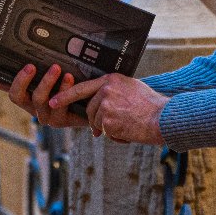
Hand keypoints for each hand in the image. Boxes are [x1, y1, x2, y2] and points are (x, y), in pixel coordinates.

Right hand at [0, 64, 90, 127]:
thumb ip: (46, 58)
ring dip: (47, 82)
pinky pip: (59, 106)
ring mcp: (46, 114)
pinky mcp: (61, 121)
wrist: (97, 103)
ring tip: (57, 69)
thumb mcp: (60, 69)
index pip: (4, 85)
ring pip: (38, 99)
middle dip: (22, 80)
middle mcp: (32, 105)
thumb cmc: (76, 83)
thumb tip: (34, 37)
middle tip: (31, 66)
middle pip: (16, 96)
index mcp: (28, 93)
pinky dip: (64, 90)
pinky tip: (70, 79)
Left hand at [50, 73, 167, 145]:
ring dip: (107, 127)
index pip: (82, 87)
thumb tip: (101, 98)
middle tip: (116, 122)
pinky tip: (128, 130)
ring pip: (95, 121)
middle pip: (90, 109)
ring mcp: (106, 105)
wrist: (164, 118)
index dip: (65, 95)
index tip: (52, 101)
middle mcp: (106, 90)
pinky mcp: (108, 120)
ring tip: (127, 124)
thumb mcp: (132, 87)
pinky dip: (115, 135)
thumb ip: (114, 90)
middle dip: (98, 119)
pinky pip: (104, 131)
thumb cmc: (152, 105)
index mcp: (111, 79)